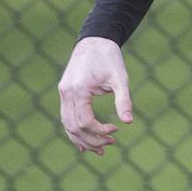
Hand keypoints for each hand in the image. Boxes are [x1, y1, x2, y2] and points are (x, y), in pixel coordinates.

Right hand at [59, 37, 132, 155]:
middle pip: (73, 127)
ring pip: (67, 125)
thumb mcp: (120, 78)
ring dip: (82, 139)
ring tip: (100, 149)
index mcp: (78, 90)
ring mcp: (63, 94)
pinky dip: (75, 131)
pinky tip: (85, 143)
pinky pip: (66, 117)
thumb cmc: (109, 58)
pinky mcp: (64, 93)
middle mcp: (66, 94)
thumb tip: (129, 122)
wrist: (95, 41)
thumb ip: (123, 99)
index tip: (115, 131)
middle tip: (111, 145)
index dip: (99, 131)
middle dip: (92, 140)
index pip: (84, 121)